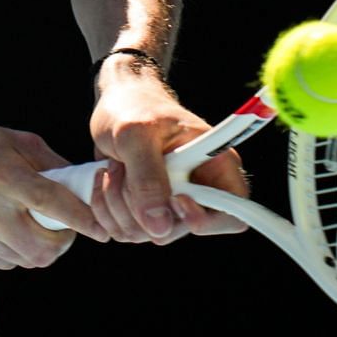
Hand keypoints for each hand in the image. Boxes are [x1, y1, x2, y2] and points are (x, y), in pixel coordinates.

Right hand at [0, 115, 111, 268]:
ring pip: (20, 260)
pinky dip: (5, 250)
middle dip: (59, 242)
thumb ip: (42, 160)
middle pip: (43, 249)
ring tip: (22, 222)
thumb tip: (78, 182)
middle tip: (59, 227)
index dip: (86, 221)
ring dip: (32, 246)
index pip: (57, 206)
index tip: (101, 229)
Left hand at [87, 58, 248, 243]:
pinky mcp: (145, 211)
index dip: (205, 219)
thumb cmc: (134, 108)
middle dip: (140, 205)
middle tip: (124, 168)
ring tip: (113, 167)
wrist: (115, 103)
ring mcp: (170, 204)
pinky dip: (106, 209)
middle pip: (177, 230)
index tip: (175, 198)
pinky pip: (125, 231)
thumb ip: (148, 178)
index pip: (233, 215)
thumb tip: (159, 226)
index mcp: (215, 167)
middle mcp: (197, 191)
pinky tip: (103, 178)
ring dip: (117, 204)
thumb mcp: (136, 134)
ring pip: (147, 233)